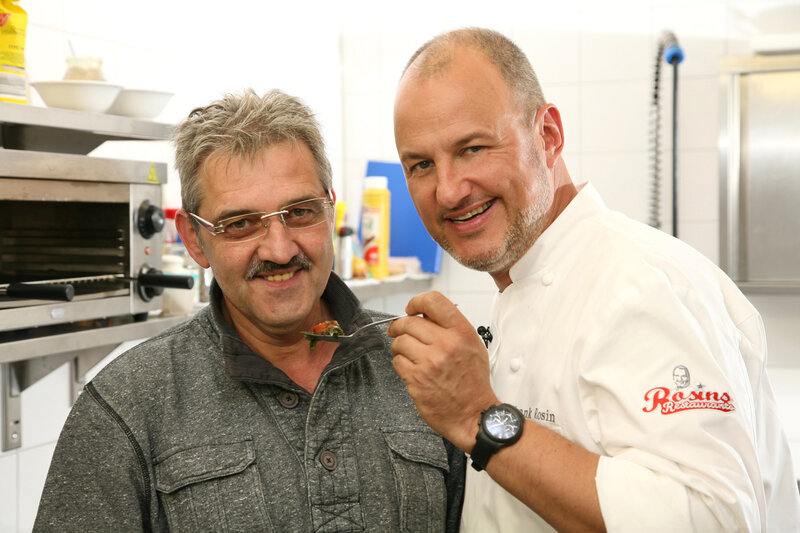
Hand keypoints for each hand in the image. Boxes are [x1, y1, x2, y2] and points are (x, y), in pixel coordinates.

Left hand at [388, 291, 498, 451]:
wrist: (474, 414)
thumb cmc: (473, 382)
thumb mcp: (473, 346)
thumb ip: (450, 328)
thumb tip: (424, 315)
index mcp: (461, 333)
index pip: (433, 301)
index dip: (416, 302)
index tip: (411, 309)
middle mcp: (446, 344)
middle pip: (409, 322)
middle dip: (399, 326)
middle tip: (397, 331)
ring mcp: (430, 362)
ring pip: (400, 342)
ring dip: (399, 347)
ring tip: (406, 353)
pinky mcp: (417, 379)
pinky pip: (398, 362)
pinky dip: (401, 364)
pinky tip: (411, 369)